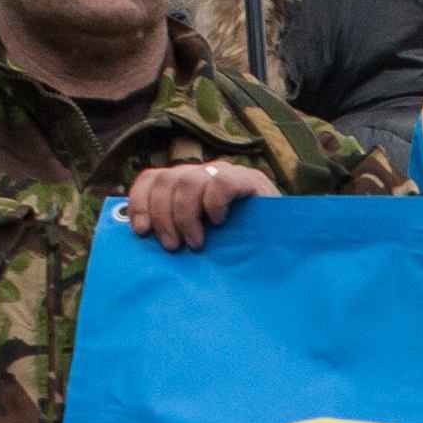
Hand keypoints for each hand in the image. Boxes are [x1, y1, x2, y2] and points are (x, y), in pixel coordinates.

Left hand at [122, 158, 278, 250]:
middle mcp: (201, 173)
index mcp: (184, 184)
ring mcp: (225, 173)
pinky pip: (221, 182)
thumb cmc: (235, 248)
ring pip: (188, 180)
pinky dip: (213, 204)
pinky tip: (219, 222)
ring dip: (184, 215)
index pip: (151, 178)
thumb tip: (140, 236)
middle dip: (162, 216)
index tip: (141, 231)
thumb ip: (173, 231)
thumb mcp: (198, 238)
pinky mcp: (249, 180)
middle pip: (166, 180)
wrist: (282, 245)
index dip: (140, 201)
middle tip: (172, 246)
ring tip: (195, 243)